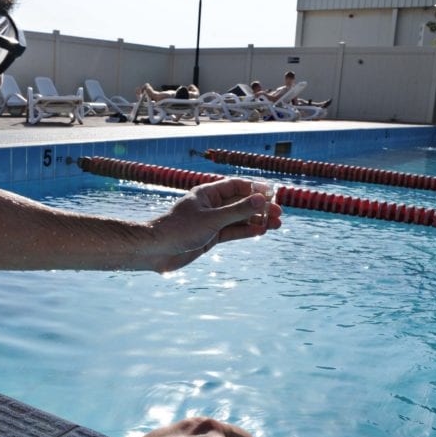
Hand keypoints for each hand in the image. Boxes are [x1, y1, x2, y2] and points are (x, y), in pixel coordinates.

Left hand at [147, 177, 281, 271]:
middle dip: (260, 207)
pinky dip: (246, 231)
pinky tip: (261, 231)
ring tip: (276, 224)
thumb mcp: (212, 220)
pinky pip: (232, 232)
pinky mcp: (209, 237)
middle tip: (279, 213)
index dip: (255, 189)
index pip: (236, 185)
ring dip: (256, 220)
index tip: (273, 194)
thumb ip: (238, 210)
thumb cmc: (179, 230)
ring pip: (238, 219)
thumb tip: (262, 199)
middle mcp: (210, 206)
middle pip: (240, 202)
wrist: (156, 251)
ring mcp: (210, 222)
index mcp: (207, 193)